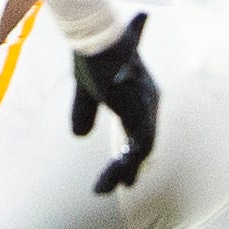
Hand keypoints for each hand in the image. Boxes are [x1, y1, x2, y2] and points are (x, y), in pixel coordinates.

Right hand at [72, 13, 159, 194]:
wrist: (94, 39)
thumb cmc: (92, 57)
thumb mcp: (86, 91)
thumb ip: (85, 112)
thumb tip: (79, 136)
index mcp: (140, 96)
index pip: (140, 131)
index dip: (132, 154)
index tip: (126, 177)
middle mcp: (149, 101)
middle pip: (144, 142)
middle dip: (130, 166)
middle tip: (118, 185)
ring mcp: (147, 106)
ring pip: (142, 149)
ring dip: (122, 171)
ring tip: (101, 189)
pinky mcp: (140, 112)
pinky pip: (137, 148)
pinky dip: (122, 167)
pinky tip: (107, 180)